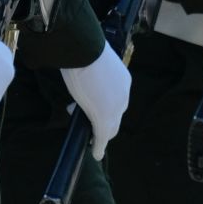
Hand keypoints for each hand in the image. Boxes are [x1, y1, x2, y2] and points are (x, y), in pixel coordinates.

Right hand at [60, 44, 131, 159]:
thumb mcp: (92, 61)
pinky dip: (100, 146)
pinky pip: (103, 137)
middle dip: (102, 119)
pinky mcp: (104, 119)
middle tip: (87, 120)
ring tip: (91, 138)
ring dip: (101, 133)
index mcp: (122, 79)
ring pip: (111, 127)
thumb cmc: (84, 50)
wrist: (84, 51)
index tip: (91, 104)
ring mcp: (116, 108)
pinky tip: (96, 153)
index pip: (115, 99)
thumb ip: (90, 71)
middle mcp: (124, 94)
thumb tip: (78, 69)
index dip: (103, 104)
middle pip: (116, 115)